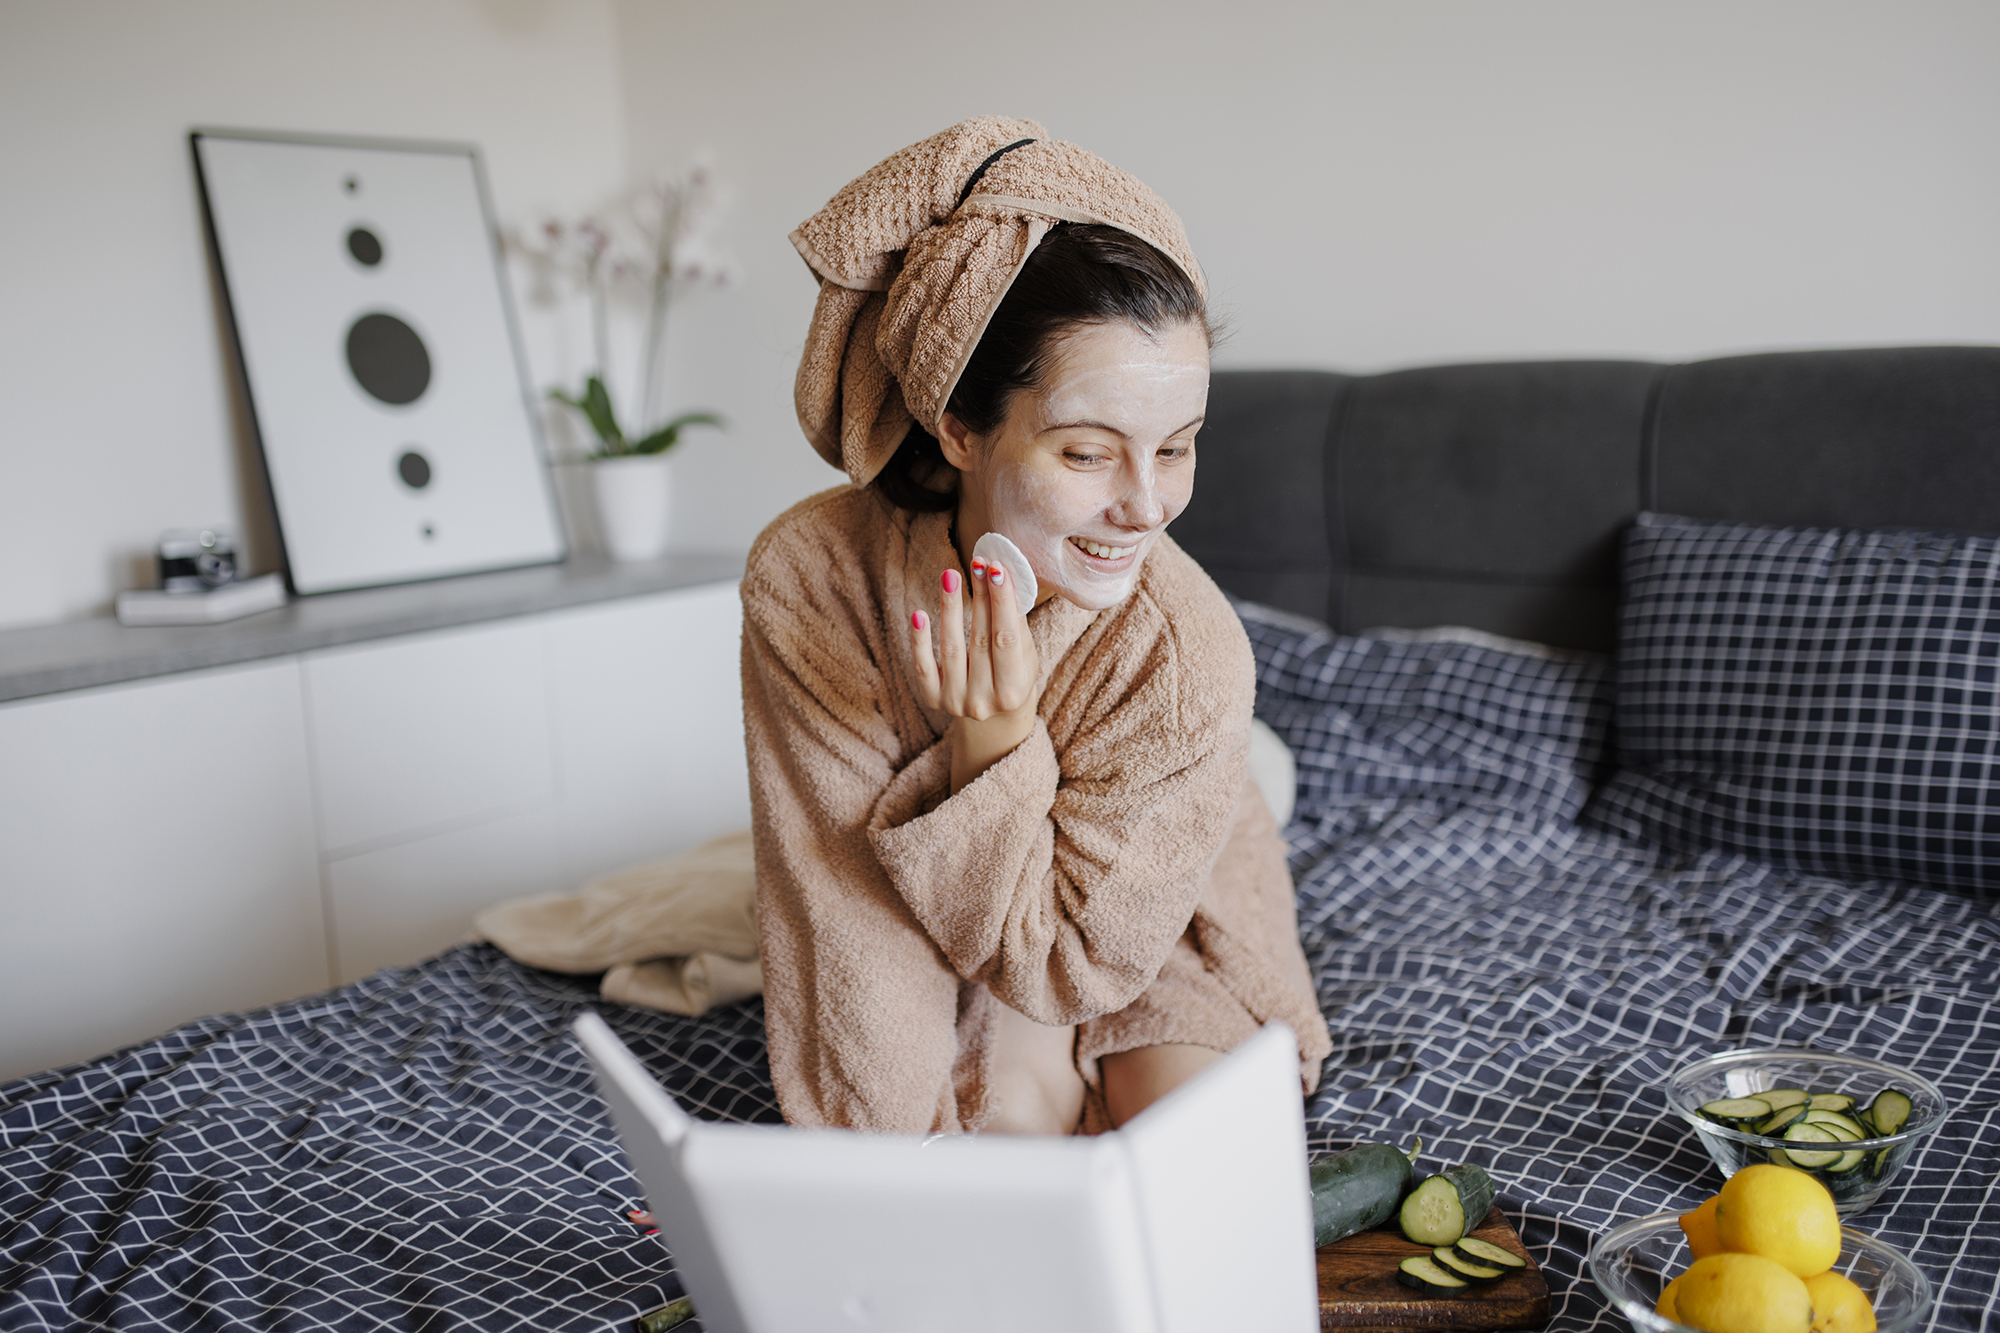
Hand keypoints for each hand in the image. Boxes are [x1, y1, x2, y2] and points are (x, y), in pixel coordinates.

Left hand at [911, 557, 1041, 791]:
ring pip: (951, 649)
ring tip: (949, 575)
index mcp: (1013, 692)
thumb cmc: (1013, 674)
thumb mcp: (1024, 654)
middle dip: (979, 597)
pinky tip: (919, 613)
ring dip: (950, 608)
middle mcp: (983, 702)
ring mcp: (956, 703)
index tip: (996, 569)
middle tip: (977, 562)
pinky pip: (923, 666)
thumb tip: (1001, 574)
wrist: (994, 716)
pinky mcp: (933, 699)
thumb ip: (1014, 622)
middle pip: (980, 640)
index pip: (1006, 639)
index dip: (1001, 603)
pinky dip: (920, 641)